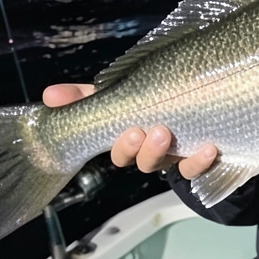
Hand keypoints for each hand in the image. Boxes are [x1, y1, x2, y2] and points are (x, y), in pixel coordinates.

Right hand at [42, 83, 217, 177]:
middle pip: (136, 159)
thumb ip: (85, 95)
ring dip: (162, 152)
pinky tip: (209, 147)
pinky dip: (200, 161)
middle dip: (136, 148)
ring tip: (168, 133)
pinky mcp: (198, 160)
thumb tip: (48, 96)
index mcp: (128, 134)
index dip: (114, 141)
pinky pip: (197, 168)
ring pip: (163, 165)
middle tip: (144, 130)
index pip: (112, 144)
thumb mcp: (119, 91)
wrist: (201, 108)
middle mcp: (149, 150)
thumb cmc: (152, 97)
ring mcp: (173, 155)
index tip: (126, 127)